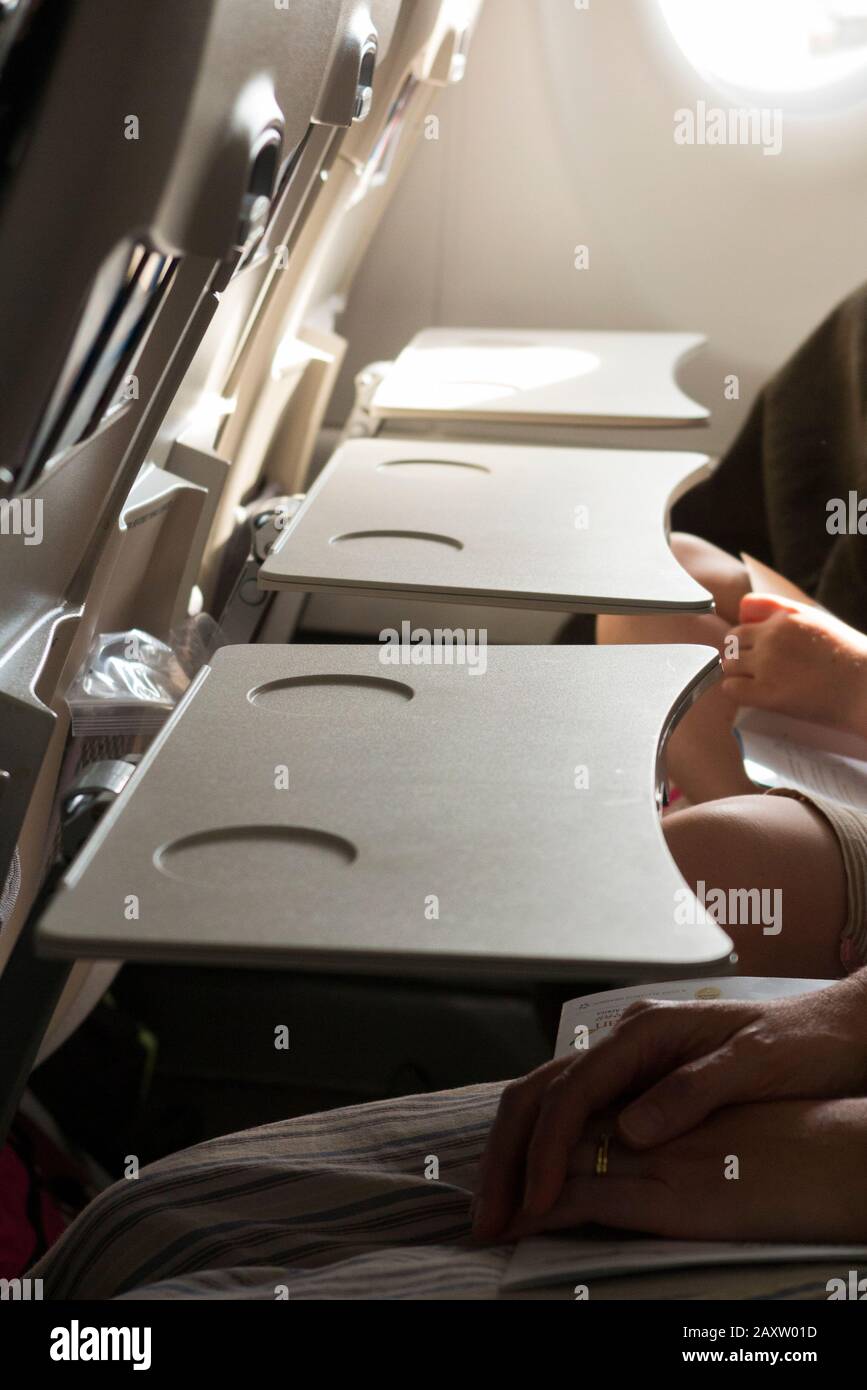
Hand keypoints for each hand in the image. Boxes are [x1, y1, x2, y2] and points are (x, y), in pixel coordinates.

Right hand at [472, 971, 866, 1239]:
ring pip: (545, 1101)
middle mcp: (624, 1039)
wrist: (830, 1028)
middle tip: (489, 1218)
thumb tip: (631, 1128)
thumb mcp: (756, 1062)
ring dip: (515, 1155)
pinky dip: (541, 1149)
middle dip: (507, 1155)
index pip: (574, 1091)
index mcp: (646, 1030)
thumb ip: (694, 1090)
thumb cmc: (799, 1041)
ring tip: (499, 1211)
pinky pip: (571, 1113)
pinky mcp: (633, 1081)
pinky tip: (533, 1184)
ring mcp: (625, 1059)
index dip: (547, 1149)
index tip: (535, 1202)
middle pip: (539, 1091)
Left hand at [721, 593, 866, 734]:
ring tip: (759, 683)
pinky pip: (731, 688)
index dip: (749, 635)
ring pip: (728, 664)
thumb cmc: (850, 658)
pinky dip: (738, 692)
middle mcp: (773, 636)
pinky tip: (756, 696)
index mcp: (787, 617)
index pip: (744, 616)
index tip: (757, 647)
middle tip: (757, 669)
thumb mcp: (819, 621)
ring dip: (738, 673)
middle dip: (741, 653)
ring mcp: (768, 664)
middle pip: (732, 640)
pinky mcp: (767, 693)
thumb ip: (782, 612)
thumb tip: (743, 608)